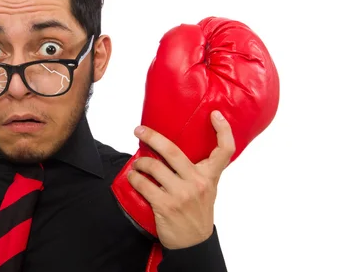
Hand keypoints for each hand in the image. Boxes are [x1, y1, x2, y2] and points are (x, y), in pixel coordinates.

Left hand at [126, 110, 235, 249]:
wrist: (194, 243)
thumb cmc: (197, 211)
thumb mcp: (207, 189)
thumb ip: (198, 170)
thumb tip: (174, 148)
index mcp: (210, 177)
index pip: (225, 150)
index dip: (223, 130)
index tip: (215, 114)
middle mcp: (198, 183)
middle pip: (172, 151)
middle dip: (152, 137)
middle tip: (139, 130)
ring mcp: (181, 194)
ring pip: (153, 167)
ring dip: (140, 163)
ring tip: (137, 164)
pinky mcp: (165, 205)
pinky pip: (143, 185)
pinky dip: (134, 178)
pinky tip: (133, 177)